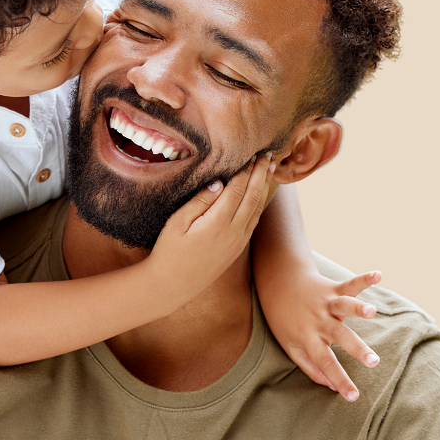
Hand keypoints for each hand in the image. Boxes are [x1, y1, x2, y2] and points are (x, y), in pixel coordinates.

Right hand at [147, 153, 274, 296]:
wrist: (173, 285)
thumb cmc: (169, 251)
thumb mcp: (177, 223)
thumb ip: (199, 201)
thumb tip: (219, 183)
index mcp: (218, 223)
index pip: (238, 189)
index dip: (246, 170)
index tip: (250, 153)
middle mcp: (234, 233)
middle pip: (253, 196)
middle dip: (261, 174)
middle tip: (267, 154)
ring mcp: (238, 242)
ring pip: (257, 209)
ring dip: (264, 187)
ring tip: (269, 168)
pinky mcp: (238, 248)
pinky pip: (254, 221)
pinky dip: (259, 203)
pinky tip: (259, 193)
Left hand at [263, 269, 382, 401]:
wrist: (278, 284)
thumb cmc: (284, 320)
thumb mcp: (291, 347)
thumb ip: (311, 368)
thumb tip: (332, 388)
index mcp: (309, 339)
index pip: (325, 364)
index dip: (339, 380)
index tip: (354, 397)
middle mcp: (319, 321)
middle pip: (340, 336)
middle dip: (357, 349)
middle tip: (373, 361)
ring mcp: (326, 303)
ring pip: (344, 306)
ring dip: (358, 308)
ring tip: (372, 311)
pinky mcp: (333, 289)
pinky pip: (350, 284)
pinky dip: (364, 279)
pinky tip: (378, 275)